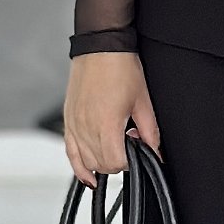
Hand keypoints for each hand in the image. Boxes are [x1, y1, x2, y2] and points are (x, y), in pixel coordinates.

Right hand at [63, 50, 161, 184]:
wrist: (100, 47)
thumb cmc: (120, 67)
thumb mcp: (142, 101)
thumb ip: (149, 132)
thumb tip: (155, 152)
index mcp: (106, 123)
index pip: (116, 162)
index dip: (131, 161)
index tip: (137, 149)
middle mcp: (86, 127)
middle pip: (101, 164)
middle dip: (118, 160)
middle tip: (128, 143)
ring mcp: (74, 124)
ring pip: (86, 162)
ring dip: (102, 161)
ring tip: (114, 144)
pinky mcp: (68, 121)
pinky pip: (70, 153)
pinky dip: (80, 167)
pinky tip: (89, 176)